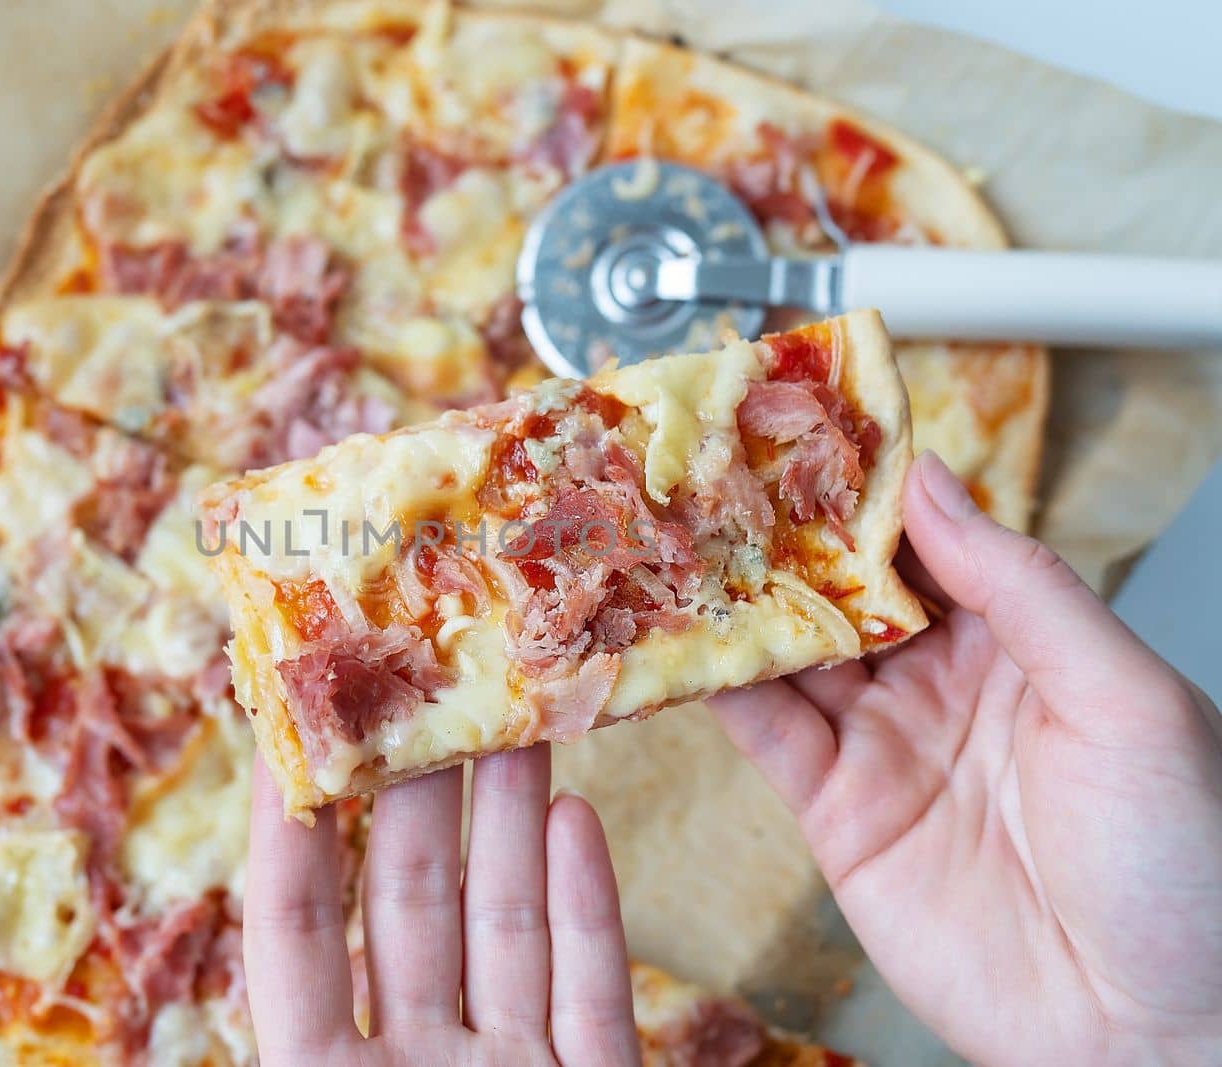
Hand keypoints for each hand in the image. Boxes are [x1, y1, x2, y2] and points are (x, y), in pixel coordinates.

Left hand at [244, 745, 640, 1065]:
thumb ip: (305, 1024)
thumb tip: (279, 874)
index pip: (296, 932)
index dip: (291, 834)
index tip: (293, 733)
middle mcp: (419, 1066)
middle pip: (412, 906)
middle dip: (422, 793)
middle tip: (429, 691)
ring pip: (508, 928)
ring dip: (512, 822)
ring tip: (515, 722)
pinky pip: (592, 992)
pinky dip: (588, 908)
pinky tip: (576, 818)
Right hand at [712, 452, 1221, 1065]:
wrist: (1141, 1031)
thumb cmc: (1181, 865)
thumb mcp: (1124, 699)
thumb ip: (1024, 587)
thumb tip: (932, 482)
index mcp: (1023, 639)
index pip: (923, 540)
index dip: (862, 488)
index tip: (800, 428)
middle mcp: (943, 680)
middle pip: (841, 588)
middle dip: (777, 534)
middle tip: (708, 470)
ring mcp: (885, 743)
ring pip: (789, 651)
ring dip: (733, 599)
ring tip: (672, 539)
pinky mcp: (837, 811)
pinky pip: (764, 733)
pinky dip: (714, 688)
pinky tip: (678, 642)